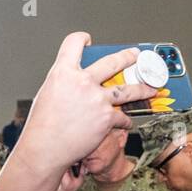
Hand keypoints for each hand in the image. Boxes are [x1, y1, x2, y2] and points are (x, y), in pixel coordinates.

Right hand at [0, 34, 158, 190]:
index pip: (73, 43)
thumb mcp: (44, 97)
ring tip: (151, 85)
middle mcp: (82, 82)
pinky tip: (125, 123)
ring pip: (127, 88)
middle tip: (134, 56)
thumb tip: (74, 85)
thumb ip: (63, 86)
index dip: (81, 39)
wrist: (44, 151)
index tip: (87, 40)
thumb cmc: (40, 129)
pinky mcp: (106, 117)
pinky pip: (121, 117)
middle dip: (127, 57)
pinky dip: (123, 122)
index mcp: (62, 74)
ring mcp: (97, 99)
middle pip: (113, 61)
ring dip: (142, 86)